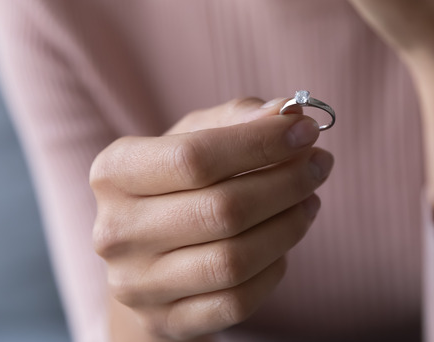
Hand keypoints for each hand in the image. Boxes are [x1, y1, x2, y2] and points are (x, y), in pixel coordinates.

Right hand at [90, 98, 333, 340]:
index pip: (195, 158)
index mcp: (113, 173)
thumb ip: (239, 118)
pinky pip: (238, 302)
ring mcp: (137, 284)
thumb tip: (287, 111)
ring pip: (234, 260)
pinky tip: (284, 242)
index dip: (259, 143)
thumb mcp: (194, 137)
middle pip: (222, 209)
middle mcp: (116, 232)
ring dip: (288, 226)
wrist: (145, 258)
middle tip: (319, 165)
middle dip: (286, 183)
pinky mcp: (166, 322)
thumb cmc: (176, 184)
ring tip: (309, 200)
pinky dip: (274, 269)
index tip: (305, 131)